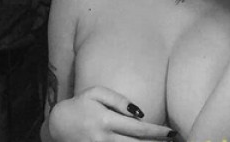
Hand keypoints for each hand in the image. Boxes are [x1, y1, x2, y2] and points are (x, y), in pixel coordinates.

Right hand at [48, 86, 175, 141]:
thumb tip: (140, 112)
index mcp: (106, 120)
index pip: (138, 129)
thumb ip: (119, 100)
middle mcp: (104, 139)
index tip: (171, 132)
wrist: (57, 125)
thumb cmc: (80, 104)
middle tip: (173, 141)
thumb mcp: (96, 93)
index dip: (157, 132)